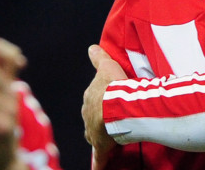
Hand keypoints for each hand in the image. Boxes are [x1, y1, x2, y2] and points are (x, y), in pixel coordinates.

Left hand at [82, 45, 126, 167]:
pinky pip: (100, 156)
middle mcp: (88, 115)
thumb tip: (91, 47)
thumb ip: (99, 58)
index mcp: (90, 98)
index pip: (92, 100)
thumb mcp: (107, 67)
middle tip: (111, 118)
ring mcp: (93, 131)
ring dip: (101, 135)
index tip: (106, 102)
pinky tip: (98, 169)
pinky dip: (98, 163)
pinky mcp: (101, 145)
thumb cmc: (113, 85)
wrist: (117, 105)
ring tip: (112, 137)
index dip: (100, 101)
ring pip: (95, 134)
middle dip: (99, 118)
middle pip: (92, 117)